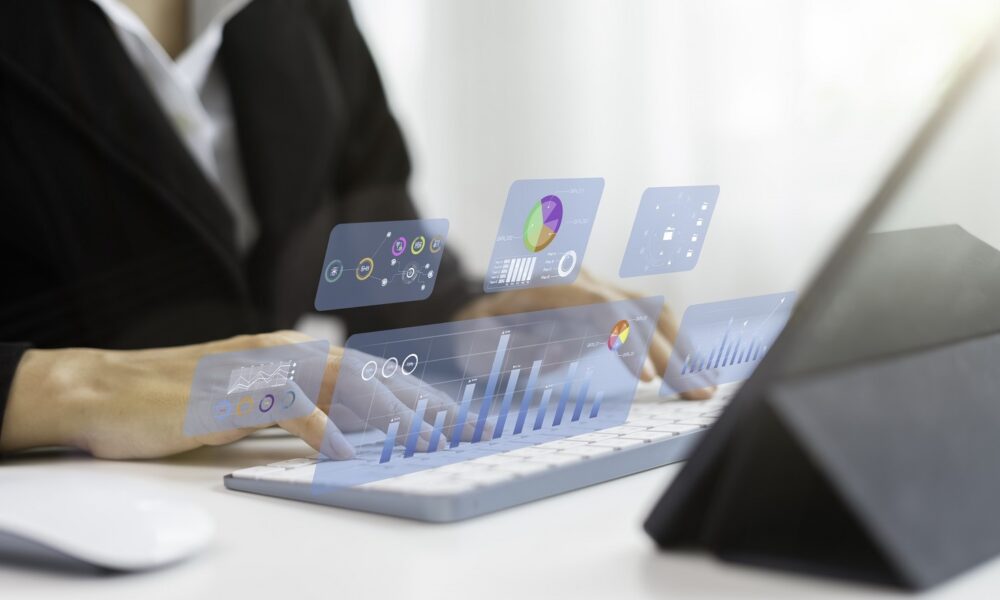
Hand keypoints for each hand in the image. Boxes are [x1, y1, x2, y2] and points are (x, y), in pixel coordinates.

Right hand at [0, 330, 490, 459]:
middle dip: (422, 402)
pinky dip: (323, 433)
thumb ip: (298, 410)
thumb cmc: (176, 402)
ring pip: (342, 385)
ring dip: (388, 416)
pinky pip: (290, 411)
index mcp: (291, 353)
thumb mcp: (251, 405)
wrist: (104, 392)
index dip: (416, 393)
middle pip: (370, 374)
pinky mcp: (231, 392)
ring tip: (428, 442)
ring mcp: (259, 367)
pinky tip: (347, 456)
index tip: (456, 417)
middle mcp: (284, 352)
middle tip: (466, 429)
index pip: (370, 371)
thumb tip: (350, 435)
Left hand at [454, 271, 713, 398]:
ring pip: (652, 310)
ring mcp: (600, 289)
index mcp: (550, 286)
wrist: (479, 306)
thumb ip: (510, 347)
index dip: (628, 339)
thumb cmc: (475, 331)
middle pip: (637, 308)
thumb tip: (559, 351)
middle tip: (695, 393)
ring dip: (682, 348)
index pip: (600, 307)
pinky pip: (650, 318)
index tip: (646, 379)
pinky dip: (674, 344)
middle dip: (670, 352)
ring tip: (704, 386)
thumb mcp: (476, 341)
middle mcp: (582, 280)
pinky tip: (691, 372)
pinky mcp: (611, 304)